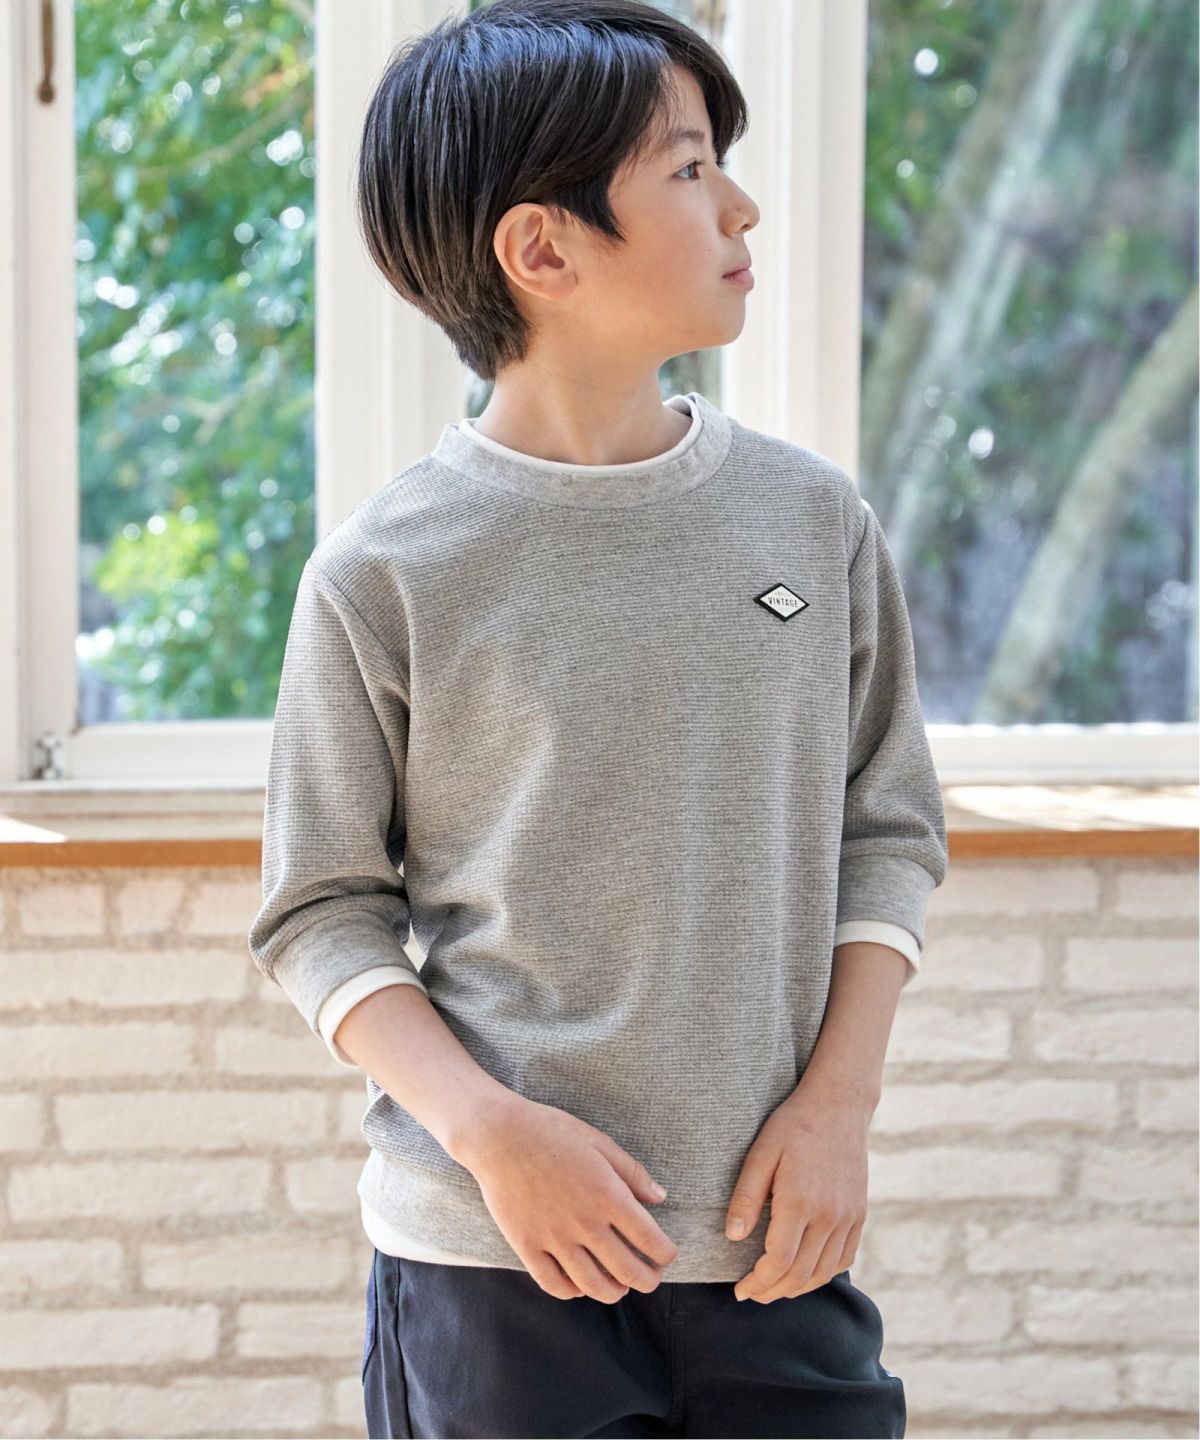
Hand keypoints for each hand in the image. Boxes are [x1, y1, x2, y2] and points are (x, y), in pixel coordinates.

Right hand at [459, 1095, 679, 1303]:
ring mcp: (554, 1238)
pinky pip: (554, 1284)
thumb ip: (632, 1173)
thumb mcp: (599, 1143)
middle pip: (627, 1270)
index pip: (651, 1240)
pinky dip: (572, 1291)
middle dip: (647, 1280)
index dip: (666, 1254)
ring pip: (593, 1285)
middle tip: (651, 1278)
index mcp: (608, 1195)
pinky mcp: (526, 1246)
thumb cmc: (552, 1131)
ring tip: (619, 1286)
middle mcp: (585, 1223)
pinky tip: (580, 1284)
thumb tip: (660, 1197)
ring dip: (614, 1292)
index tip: (667, 1255)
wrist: (499, 1134)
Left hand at [725, 1086, 869, 1303]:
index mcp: (800, 1201)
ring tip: (774, 1288)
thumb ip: (746, 1197)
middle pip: (801, 1274)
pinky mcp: (860, 1214)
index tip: (739, 1290)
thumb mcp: (761, 1154)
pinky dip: (824, 1274)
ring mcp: (849, 1217)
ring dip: (797, 1288)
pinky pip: (845, 1258)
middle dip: (772, 1291)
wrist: (839, 1106)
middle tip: (752, 1294)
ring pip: (824, 1272)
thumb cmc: (794, 1126)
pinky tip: (806, 1273)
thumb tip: (733, 1238)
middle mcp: (829, 1215)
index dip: (758, 1283)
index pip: (778, 1262)